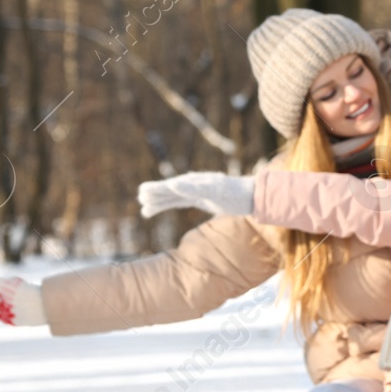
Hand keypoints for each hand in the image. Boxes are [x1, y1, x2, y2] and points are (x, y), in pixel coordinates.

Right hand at [137, 171, 254, 218]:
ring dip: (159, 202)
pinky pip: (181, 202)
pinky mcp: (202, 199)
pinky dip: (170, 205)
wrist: (251, 197)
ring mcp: (197, 192)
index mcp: (195, 182)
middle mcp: (194, 185)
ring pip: (173, 198)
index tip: (142, 192)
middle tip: (139, 197)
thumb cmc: (234, 193)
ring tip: (144, 210)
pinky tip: (163, 208)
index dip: (158, 189)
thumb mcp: (215, 191)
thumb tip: (174, 184)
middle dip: (155, 194)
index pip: (172, 186)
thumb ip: (194, 188)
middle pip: (170, 191)